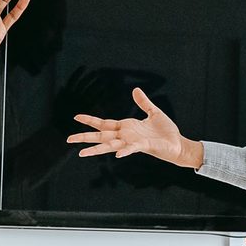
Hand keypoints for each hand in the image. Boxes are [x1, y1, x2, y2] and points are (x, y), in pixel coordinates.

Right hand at [67, 87, 202, 167]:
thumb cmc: (166, 132)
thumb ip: (143, 103)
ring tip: (81, 153)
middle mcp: (126, 136)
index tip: (76, 117)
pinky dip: (124, 151)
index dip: (90, 120)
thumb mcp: (154, 113)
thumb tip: (135, 90)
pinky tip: (116, 155)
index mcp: (126, 127)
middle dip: (84, 137)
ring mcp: (133, 142)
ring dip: (96, 149)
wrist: (178, 144)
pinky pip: (131, 149)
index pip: (104, 124)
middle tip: (68, 139)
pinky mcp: (143, 146)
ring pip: (110, 146)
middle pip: (101, 136)